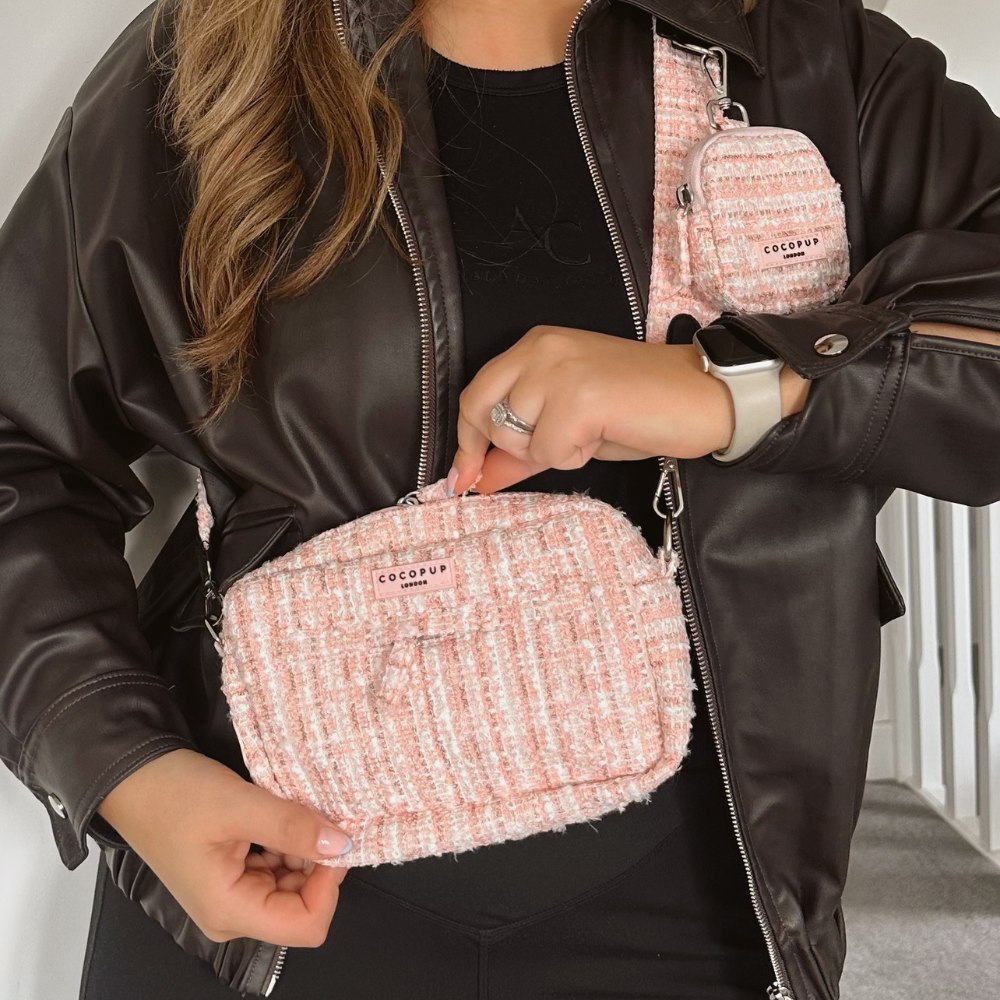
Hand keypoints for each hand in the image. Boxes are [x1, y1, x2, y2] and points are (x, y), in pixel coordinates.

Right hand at [97, 748, 351, 946]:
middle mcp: (232, 912)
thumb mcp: (239, 804)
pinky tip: (282, 815)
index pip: (305, 925)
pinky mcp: (234, 873)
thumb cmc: (172, 795)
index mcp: (229, 910)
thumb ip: (292, 827)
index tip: (334, 839)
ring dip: (304, 849)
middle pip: (303, 905)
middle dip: (318, 863)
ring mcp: (233, 894)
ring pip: (295, 883)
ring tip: (295, 811)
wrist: (132, 777)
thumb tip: (341, 844)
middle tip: (318, 817)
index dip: (330, 885)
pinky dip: (289, 842)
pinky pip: (279, 867)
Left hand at [449, 324, 808, 493]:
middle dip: (509, 447)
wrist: (703, 397)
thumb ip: (521, 447)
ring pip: (517, 438)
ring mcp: (558, 371)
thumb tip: (476, 478)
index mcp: (536, 346)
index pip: (475, 395)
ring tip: (593, 432)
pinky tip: (603, 435)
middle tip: (559, 446)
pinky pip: (548, 452)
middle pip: (484, 414)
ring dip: (552, 451)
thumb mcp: (571, 426)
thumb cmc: (642, 408)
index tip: (464, 476)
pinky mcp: (579, 398)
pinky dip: (574, 457)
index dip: (467, 441)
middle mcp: (540, 350)